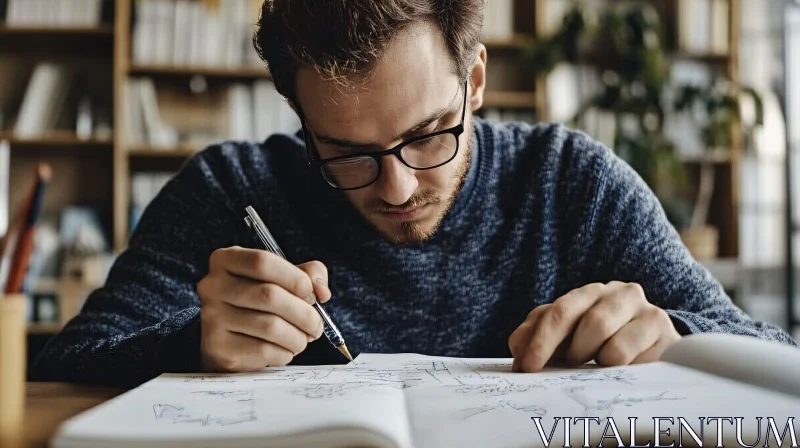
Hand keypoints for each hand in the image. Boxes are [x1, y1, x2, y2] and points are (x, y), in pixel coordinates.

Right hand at [197, 246, 329, 371]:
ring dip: (298, 337)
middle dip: (304, 313)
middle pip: (269, 295)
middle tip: (316, 325)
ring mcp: (211, 317)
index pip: (262, 262)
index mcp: (226, 260)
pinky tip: (284, 349)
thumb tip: (321, 292)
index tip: (311, 293)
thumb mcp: (282, 278)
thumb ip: (308, 275)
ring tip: (303, 338)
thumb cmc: (259, 303)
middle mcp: (212, 286)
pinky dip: (284, 353)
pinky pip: (263, 350)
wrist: (228, 339)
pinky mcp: (217, 348)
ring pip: (270, 326)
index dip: (295, 278)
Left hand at [508, 281, 680, 371]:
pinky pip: (627, 352)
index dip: (538, 340)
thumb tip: (518, 351)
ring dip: (590, 357)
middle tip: (553, 370)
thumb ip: (539, 338)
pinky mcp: (663, 330)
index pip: (557, 312)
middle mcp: (618, 293)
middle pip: (578, 317)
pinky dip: (614, 367)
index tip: (526, 368)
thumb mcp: (569, 341)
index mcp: (590, 294)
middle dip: (558, 348)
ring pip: (602, 332)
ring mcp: (644, 309)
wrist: (660, 354)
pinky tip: (617, 371)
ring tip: (592, 366)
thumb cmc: (607, 348)